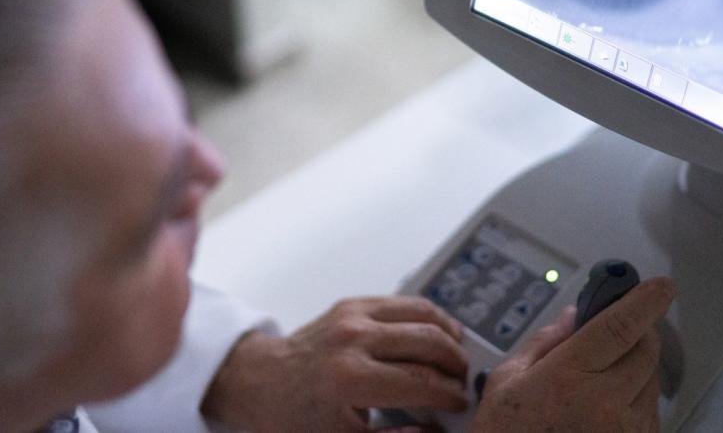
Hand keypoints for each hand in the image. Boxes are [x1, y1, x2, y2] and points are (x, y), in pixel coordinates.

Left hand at [200, 296, 469, 431]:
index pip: (422, 382)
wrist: (258, 383)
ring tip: (457, 357)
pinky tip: (437, 333)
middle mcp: (352, 339)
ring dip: (448, 333)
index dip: (450, 395)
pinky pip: (402, 303)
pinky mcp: (351, 304)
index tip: (461, 405)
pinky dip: (427, 316)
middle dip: (455, 363)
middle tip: (463, 382)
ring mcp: (351, 316)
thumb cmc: (294, 417)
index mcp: (349, 379)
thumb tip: (437, 432)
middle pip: (429, 342)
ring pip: (422, 313)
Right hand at [471, 277, 674, 432]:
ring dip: (636, 367)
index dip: (643, 301)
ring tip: (603, 376)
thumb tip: (577, 316)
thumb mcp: (507, 380)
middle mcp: (605, 406)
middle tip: (623, 323)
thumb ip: (546, 342)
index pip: (619, 328)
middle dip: (639, 330)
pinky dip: (636, 398)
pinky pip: (649, 412)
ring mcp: (625, 432)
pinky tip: (608, 403)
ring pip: (651, 382)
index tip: (660, 286)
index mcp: (568, 380)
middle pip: (645, 351)